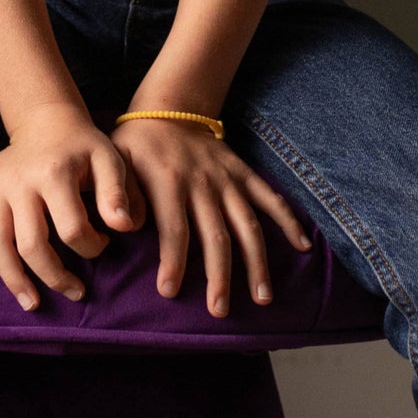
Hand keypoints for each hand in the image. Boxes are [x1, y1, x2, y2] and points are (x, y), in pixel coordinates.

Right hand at [0, 107, 136, 311]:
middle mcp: (18, 181)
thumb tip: (124, 228)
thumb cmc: (83, 147)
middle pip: (30, 244)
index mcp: (54, 173)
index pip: (71, 229)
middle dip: (54, 277)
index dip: (91, 246)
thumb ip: (118, 194)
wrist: (47, 120)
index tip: (101, 245)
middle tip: (75, 293)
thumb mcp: (109, 160)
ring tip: (31, 303)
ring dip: (13, 279)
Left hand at [114, 119, 310, 316]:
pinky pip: (269, 197)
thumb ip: (118, 194)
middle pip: (215, 236)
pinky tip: (303, 246)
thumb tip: (125, 227)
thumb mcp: (115, 162)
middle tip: (219, 310)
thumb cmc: (136, 144)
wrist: (169, 108)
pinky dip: (288, 220)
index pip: (174, 229)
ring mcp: (227, 179)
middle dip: (219, 276)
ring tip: (262, 298)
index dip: (173, 261)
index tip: (170, 291)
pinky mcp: (243, 173)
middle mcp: (202, 183)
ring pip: (247, 225)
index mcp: (168, 182)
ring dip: (256, 262)